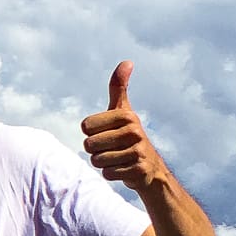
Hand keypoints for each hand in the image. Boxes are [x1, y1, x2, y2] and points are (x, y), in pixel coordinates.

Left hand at [81, 61, 167, 192]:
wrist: (150, 169)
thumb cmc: (129, 137)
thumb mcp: (123, 111)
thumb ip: (119, 87)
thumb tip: (127, 61)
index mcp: (126, 115)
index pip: (85, 127)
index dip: (91, 133)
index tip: (107, 133)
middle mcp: (134, 131)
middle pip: (89, 145)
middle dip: (96, 151)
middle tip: (112, 149)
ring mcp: (137, 151)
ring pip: (96, 160)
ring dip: (103, 163)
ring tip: (118, 159)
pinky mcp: (138, 170)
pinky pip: (107, 174)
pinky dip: (111, 174)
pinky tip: (124, 169)